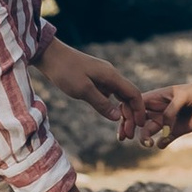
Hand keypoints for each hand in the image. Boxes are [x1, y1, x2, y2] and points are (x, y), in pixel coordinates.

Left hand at [41, 34, 160, 138]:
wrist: (51, 55)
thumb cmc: (65, 71)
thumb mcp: (83, 90)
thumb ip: (101, 103)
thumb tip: (117, 117)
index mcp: (111, 76)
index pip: (133, 93)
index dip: (139, 110)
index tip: (141, 125)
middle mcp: (111, 75)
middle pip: (128, 96)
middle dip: (131, 115)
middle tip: (128, 135)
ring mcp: (103, 77)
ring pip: (119, 96)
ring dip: (122, 112)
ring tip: (121, 130)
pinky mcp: (95, 80)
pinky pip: (110, 94)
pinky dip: (112, 106)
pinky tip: (110, 115)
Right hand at [136, 75, 191, 141]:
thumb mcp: (183, 96)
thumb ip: (170, 111)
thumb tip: (163, 130)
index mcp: (156, 97)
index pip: (134, 105)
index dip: (128, 114)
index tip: (133, 123)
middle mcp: (159, 109)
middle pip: (137, 120)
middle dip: (130, 129)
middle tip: (132, 137)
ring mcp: (168, 120)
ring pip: (148, 131)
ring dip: (144, 138)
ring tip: (149, 143)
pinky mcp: (177, 130)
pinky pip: (163, 140)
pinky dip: (160, 144)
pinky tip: (162, 143)